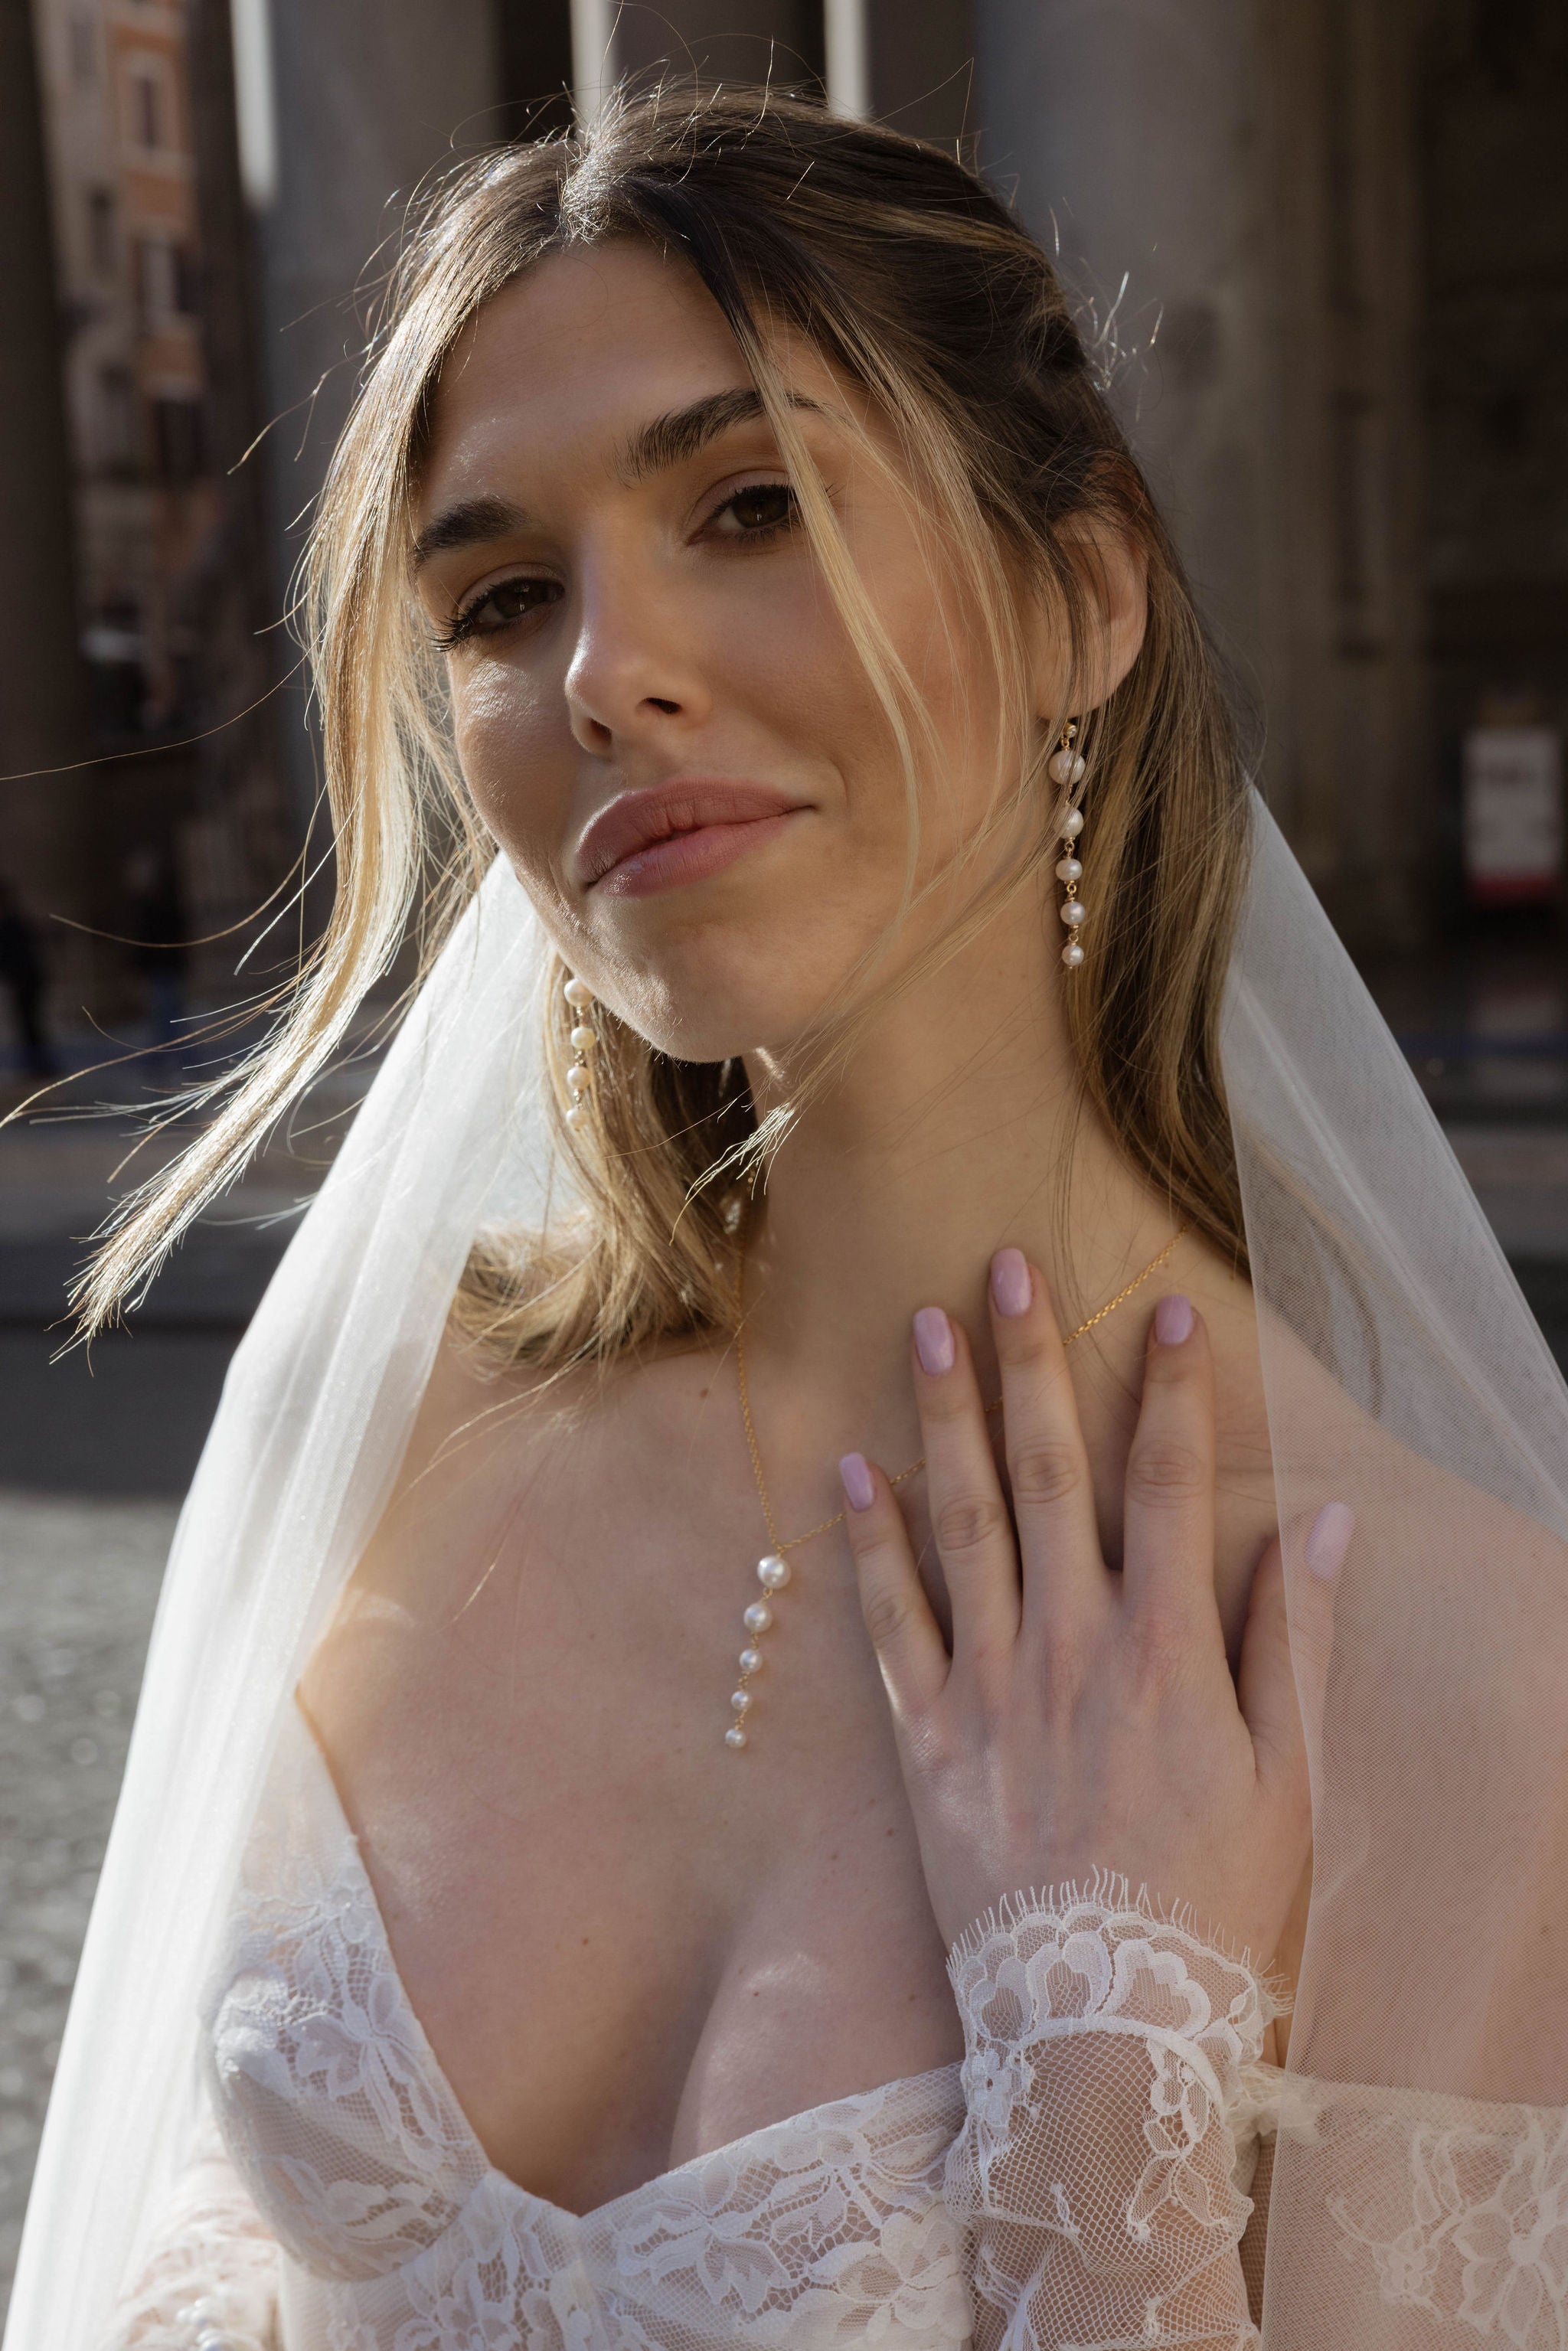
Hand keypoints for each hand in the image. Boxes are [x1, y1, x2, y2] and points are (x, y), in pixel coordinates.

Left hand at [839, 1249, 1348, 1960]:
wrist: (1099, 2027)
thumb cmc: (1210, 1905)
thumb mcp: (1289, 1779)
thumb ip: (1298, 1642)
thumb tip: (1324, 1524)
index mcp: (1167, 1651)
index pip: (1171, 1487)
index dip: (1169, 1392)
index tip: (1160, 1307)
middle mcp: (1070, 1647)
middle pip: (1049, 1474)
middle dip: (1031, 1362)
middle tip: (1004, 1265)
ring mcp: (988, 1688)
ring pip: (963, 1523)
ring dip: (945, 1419)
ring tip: (924, 1326)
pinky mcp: (926, 1739)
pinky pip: (890, 1623)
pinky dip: (869, 1546)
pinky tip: (851, 1472)